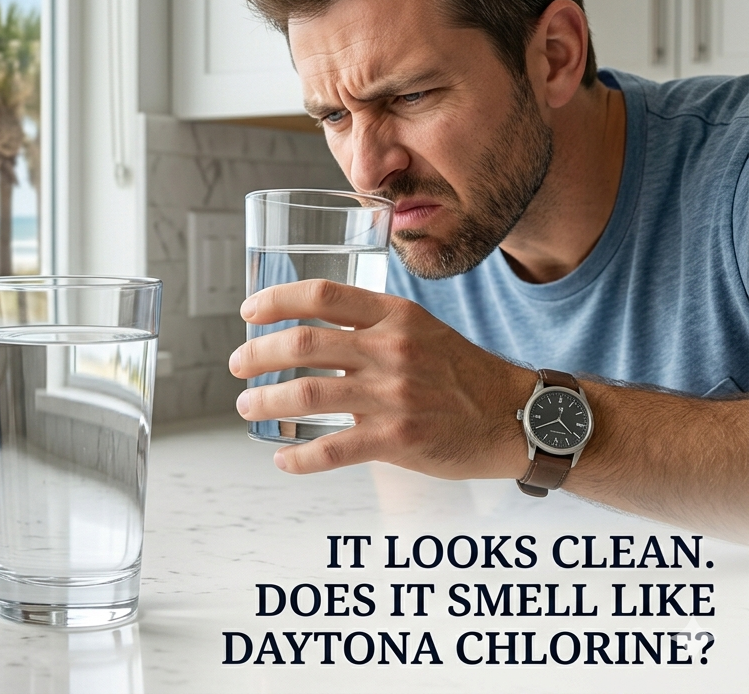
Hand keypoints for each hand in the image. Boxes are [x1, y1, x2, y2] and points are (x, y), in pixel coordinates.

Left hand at [228, 280, 535, 480]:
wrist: (517, 417)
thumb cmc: (462, 374)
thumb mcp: (422, 330)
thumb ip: (372, 326)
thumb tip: (310, 331)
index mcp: (395, 315)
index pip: (322, 294)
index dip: (276, 299)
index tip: (248, 311)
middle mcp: (391, 350)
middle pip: (302, 343)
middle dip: (257, 355)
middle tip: (238, 366)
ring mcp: (394, 395)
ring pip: (307, 393)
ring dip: (265, 401)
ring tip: (247, 407)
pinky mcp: (399, 438)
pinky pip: (333, 449)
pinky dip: (299, 458)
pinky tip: (283, 460)